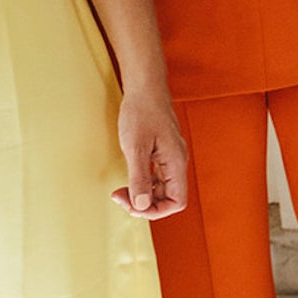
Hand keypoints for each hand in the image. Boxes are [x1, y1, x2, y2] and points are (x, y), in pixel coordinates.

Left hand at [111, 89, 187, 218]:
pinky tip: (129, 178)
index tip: (132, 204)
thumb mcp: (136, 148)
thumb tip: (141, 206)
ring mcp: (171, 157)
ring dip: (142, 194)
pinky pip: (157, 176)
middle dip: (144, 203)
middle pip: (168, 197)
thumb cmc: (141, 113)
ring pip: (162, 188)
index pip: (176, 201)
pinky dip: (143, 182)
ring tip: (121, 190)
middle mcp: (177, 162)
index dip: (155, 210)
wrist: (145, 87)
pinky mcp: (163, 152)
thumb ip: (140, 178)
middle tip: (119, 196)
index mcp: (176, 163)